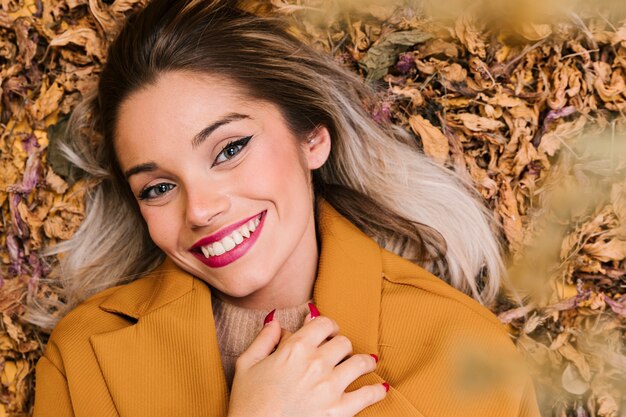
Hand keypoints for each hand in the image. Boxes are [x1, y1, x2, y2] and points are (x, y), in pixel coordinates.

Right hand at [227, 311, 386, 416]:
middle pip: (343, 342)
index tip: (329, 332)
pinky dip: (376, 391)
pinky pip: (368, 395)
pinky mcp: (339, 411)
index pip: (324, 324)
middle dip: (342, 345)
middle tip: (341, 352)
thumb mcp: (246, 364)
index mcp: (295, 348)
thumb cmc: (247, 403)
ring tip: (368, 364)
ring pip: (360, 362)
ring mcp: (330, 387)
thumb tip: (275, 319)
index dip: (328, 325)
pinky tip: (380, 389)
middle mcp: (316, 363)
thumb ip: (263, 338)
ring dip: (365, 362)